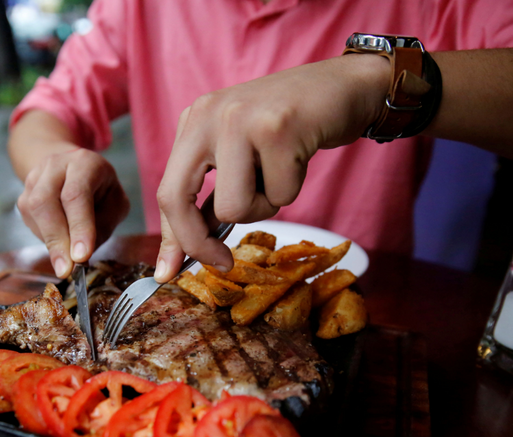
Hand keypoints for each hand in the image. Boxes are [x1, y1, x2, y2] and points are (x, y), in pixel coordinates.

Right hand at [17, 148, 129, 277]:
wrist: (72, 169)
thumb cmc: (100, 190)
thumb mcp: (115, 204)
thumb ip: (102, 226)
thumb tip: (81, 256)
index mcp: (84, 163)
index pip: (77, 194)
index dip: (79, 227)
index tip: (81, 256)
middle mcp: (55, 165)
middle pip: (47, 202)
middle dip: (58, 240)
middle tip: (67, 269)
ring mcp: (35, 178)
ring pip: (34, 211)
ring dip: (49, 242)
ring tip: (65, 263)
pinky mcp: (24, 195)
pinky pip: (30, 221)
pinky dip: (45, 238)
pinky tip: (60, 243)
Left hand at [153, 54, 389, 282]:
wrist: (344, 87)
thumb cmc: (291, 129)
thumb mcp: (239, 156)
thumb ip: (212, 196)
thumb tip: (188, 251)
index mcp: (194, 121)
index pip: (168, 191)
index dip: (172, 238)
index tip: (169, 273)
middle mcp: (208, 115)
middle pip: (178, 199)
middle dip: (199, 243)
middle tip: (224, 263)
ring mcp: (241, 119)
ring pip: (233, 207)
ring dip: (263, 206)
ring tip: (279, 174)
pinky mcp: (278, 128)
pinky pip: (279, 195)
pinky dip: (292, 188)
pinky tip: (299, 157)